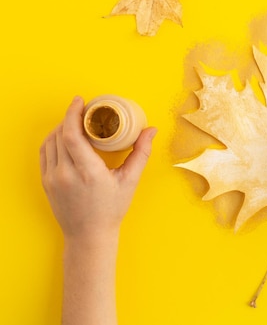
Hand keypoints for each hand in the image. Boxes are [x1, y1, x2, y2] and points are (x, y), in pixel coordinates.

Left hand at [39, 96, 156, 240]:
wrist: (88, 235)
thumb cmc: (110, 209)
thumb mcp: (130, 181)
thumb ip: (141, 153)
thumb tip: (151, 130)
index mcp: (87, 172)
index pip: (71, 134)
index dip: (73, 114)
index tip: (80, 101)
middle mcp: (66, 174)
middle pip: (59, 134)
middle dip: (69, 117)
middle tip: (82, 108)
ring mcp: (53, 178)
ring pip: (50, 142)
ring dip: (60, 127)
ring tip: (74, 121)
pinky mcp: (46, 182)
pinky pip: (45, 153)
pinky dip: (53, 140)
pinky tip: (64, 136)